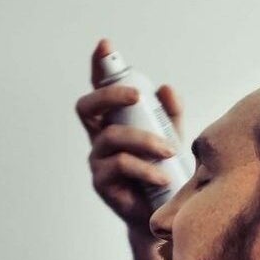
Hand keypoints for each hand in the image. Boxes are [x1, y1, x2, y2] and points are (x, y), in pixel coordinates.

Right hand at [76, 39, 184, 230]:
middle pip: (87, 107)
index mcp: (114, 121)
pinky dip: (146, 168)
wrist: (163, 214)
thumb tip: (166, 87)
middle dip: (109, 95)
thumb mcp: (172, 138)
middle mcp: (100, 137)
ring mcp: (98, 159)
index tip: (105, 45)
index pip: (101, 89)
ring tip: (170, 152)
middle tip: (136, 96)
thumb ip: (169, 114)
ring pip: (112, 137)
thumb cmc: (166, 170)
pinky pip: (121, 166)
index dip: (99, 67)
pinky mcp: (102, 182)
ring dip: (144, 140)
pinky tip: (163, 176)